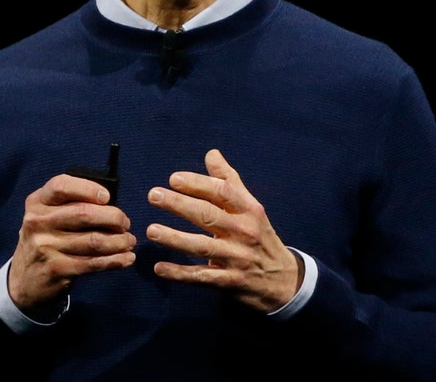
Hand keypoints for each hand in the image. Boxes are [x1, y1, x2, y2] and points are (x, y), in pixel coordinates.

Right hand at [9, 174, 136, 311]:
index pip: (61, 186)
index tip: (107, 197)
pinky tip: (127, 258)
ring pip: (93, 240)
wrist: (23, 280)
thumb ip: (69, 205)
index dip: (88, 188)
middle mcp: (38, 222)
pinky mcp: (57, 269)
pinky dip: (116, 260)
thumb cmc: (45, 240)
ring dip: (119, 241)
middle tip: (125, 223)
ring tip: (129, 241)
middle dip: (113, 217)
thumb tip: (111, 202)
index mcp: (37, 202)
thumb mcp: (46, 217)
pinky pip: (94, 263)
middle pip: (83, 213)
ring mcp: (46, 247)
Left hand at [146, 149, 301, 311]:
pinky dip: (180, 274)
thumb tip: (211, 153)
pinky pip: (201, 277)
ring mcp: (237, 258)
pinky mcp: (230, 282)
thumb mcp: (251, 208)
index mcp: (249, 210)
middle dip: (180, 204)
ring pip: (203, 247)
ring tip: (151, 230)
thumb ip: (229, 181)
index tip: (174, 178)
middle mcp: (244, 232)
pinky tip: (159, 268)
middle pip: (209, 216)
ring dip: (175, 238)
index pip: (223, 192)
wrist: (284, 280)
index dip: (198, 184)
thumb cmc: (260, 236)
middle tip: (154, 195)